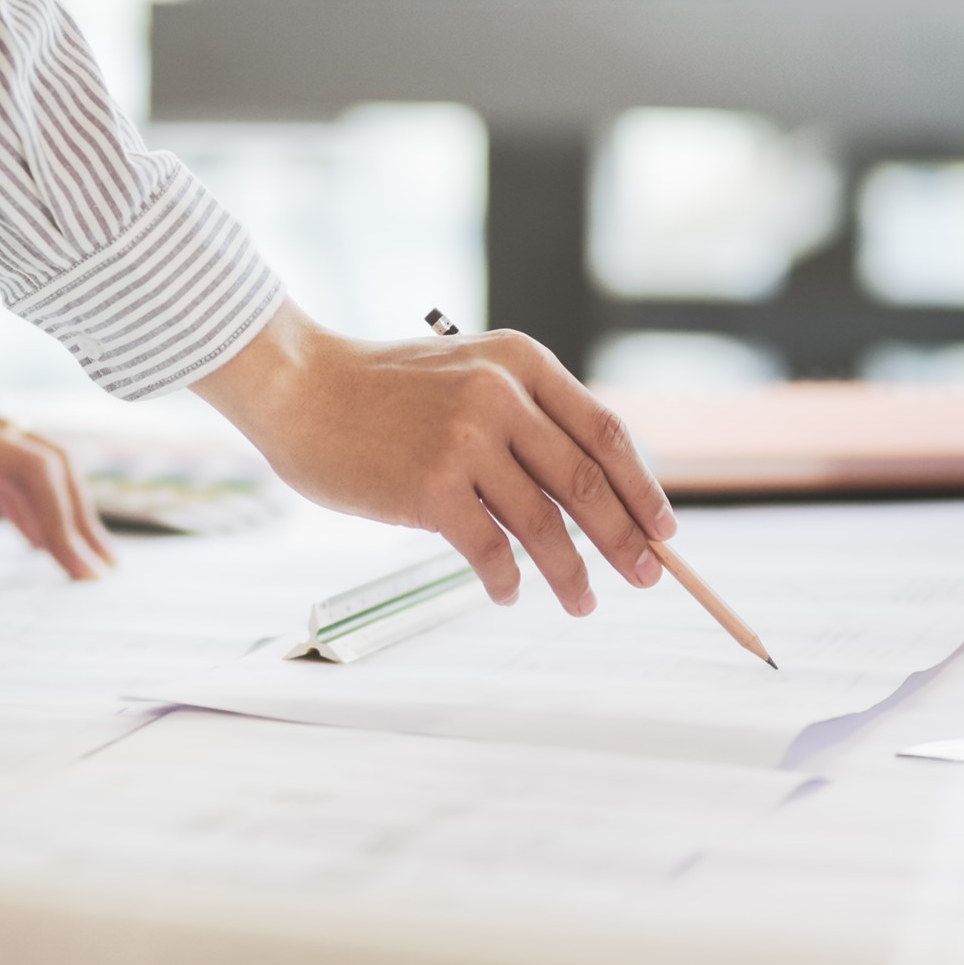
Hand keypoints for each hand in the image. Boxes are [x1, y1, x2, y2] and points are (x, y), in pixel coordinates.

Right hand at [191, 302, 676, 615]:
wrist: (300, 388)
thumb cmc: (379, 391)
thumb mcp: (465, 376)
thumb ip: (521, 417)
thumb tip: (586, 496)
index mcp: (521, 361)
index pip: (605, 432)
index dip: (642, 487)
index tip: (664, 529)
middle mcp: (501, 395)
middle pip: (587, 482)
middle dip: (624, 539)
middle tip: (645, 578)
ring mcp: (466, 441)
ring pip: (544, 524)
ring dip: (570, 574)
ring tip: (582, 603)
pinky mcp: (430, 488)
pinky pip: (489, 549)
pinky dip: (505, 581)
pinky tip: (507, 594)